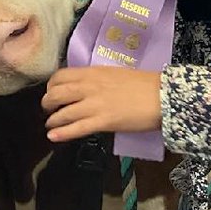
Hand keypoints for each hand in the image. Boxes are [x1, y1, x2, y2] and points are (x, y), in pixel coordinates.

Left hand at [42, 66, 161, 142]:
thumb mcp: (114, 73)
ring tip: (50, 124)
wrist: (163, 95)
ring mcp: (95, 104)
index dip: (51, 85)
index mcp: (92, 72)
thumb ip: (97, 79)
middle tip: (48, 109)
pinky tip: (52, 137)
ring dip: (53, 120)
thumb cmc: (144, 84)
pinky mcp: (103, 121)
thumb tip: (86, 87)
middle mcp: (89, 87)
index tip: (51, 91)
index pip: (60, 76)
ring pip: (63, 112)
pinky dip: (62, 133)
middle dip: (47, 102)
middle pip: (56, 93)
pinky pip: (77, 128)